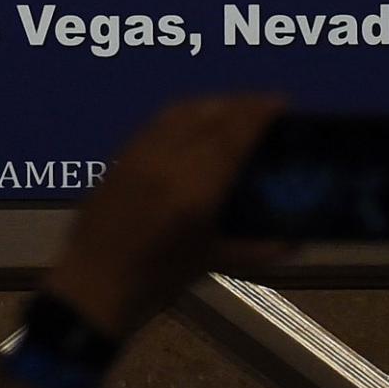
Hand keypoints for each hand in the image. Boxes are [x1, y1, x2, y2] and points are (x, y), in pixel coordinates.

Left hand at [41, 94, 291, 339]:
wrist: (92, 285)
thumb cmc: (156, 281)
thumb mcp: (210, 262)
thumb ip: (258, 249)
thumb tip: (296, 241)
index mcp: (195, 190)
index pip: (233, 134)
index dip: (259, 111)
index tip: (281, 101)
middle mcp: (168, 161)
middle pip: (212, 115)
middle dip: (242, 104)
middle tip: (265, 106)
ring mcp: (141, 152)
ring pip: (184, 110)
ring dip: (214, 103)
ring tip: (235, 110)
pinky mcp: (122, 153)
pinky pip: (160, 119)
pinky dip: (186, 112)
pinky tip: (196, 121)